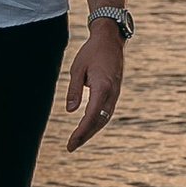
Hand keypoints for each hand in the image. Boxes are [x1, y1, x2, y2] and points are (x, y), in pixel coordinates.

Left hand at [63, 23, 124, 149]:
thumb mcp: (77, 68)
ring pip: (105, 118)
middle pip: (99, 121)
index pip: (91, 116)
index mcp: (102, 87)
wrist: (111, 39)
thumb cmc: (91, 52)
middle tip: (71, 147)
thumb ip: (73, 90)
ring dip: (92, 131)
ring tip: (78, 140)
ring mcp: (115, 93)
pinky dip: (98, 121)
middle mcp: (111, 93)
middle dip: (85, 136)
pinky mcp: (115, 91)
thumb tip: (70, 111)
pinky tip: (89, 127)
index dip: (81, 132)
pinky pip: (107, 111)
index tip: (71, 143)